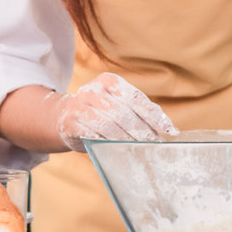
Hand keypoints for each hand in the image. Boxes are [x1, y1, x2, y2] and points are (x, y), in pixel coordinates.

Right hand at [53, 72, 178, 151]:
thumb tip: (168, 127)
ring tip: (141, 149)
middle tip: (156, 143)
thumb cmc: (99, 111)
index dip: (155, 116)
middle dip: (143, 131)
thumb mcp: (117, 102)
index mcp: (108, 81)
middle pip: (124, 113)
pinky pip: (94, 136)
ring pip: (109, 126)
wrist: (62, 117)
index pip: (136, 99)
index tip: (170, 130)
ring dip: (127, 140)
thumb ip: (139, 110)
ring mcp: (79, 106)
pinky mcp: (70, 124)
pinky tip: (120, 151)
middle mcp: (93, 90)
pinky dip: (109, 145)